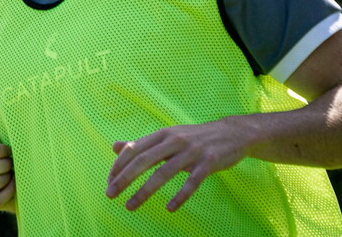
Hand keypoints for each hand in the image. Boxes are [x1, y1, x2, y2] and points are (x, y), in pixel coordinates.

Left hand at [105, 117, 248, 211]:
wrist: (232, 133)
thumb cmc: (194, 138)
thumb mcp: (167, 137)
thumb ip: (142, 144)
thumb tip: (115, 146)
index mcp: (162, 134)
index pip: (134, 149)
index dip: (119, 165)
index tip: (108, 182)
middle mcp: (174, 140)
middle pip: (144, 160)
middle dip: (125, 178)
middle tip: (110, 194)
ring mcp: (191, 151)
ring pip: (164, 173)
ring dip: (144, 191)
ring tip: (130, 206)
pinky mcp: (208, 163)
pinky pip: (192, 182)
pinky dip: (180, 196)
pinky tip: (170, 208)